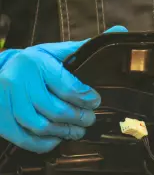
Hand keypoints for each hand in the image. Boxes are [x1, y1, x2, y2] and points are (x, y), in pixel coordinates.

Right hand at [0, 26, 127, 152]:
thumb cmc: (34, 64)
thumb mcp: (56, 51)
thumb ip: (86, 46)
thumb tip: (120, 31)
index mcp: (36, 62)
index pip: (68, 86)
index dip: (87, 99)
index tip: (96, 102)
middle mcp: (18, 81)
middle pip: (56, 110)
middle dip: (79, 118)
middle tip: (90, 119)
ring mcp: (6, 101)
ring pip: (41, 126)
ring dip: (64, 132)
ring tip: (77, 130)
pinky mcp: (0, 119)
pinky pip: (24, 138)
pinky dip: (44, 143)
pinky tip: (56, 139)